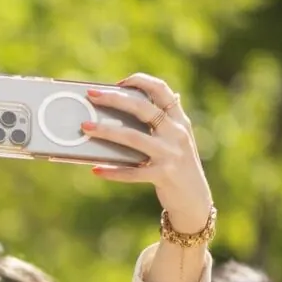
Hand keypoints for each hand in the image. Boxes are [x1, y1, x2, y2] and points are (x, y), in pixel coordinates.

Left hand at [82, 74, 212, 234]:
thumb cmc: (177, 166)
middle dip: (114, 99)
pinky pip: (132, 172)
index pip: (162, 90)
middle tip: (92, 95)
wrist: (195, 200)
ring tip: (85, 127)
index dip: (140, 81)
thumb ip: (160, 123)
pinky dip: (113, 171)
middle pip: (142, 108)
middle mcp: (176, 133)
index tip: (118, 82)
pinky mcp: (163, 175)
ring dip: (106, 131)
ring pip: (133, 137)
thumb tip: (128, 105)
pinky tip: (96, 170)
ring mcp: (170, 154)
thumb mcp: (175, 141)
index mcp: (179, 120)